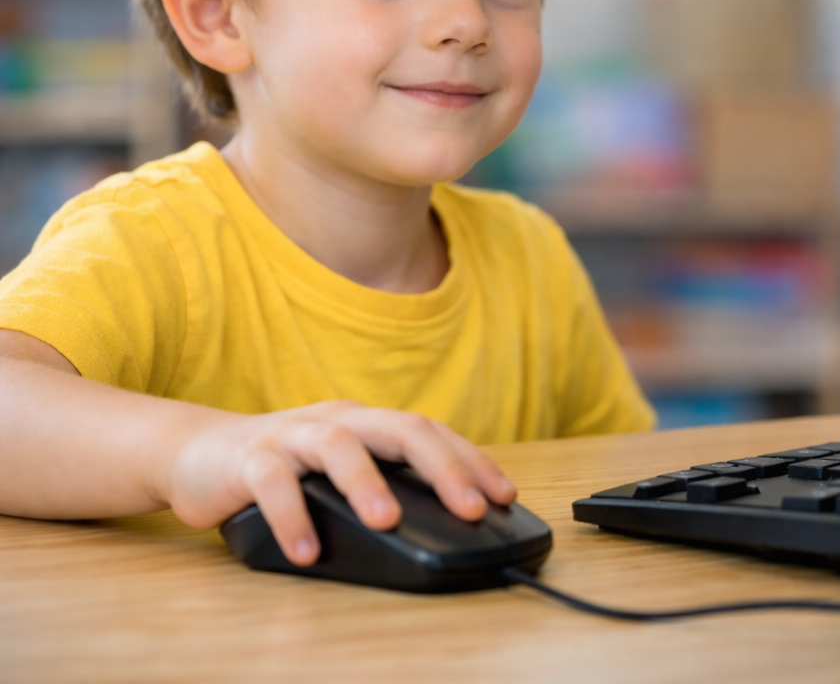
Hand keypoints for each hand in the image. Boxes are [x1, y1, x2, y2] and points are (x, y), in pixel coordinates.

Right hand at [164, 401, 516, 566]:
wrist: (199, 452)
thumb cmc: (286, 466)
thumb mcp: (342, 468)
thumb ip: (384, 483)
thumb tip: (447, 525)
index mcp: (366, 422)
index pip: (430, 432)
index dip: (471, 460)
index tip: (505, 495)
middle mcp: (337, 420)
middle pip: (398, 429)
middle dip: (442, 467)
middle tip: (472, 508)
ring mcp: (293, 435)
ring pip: (337, 447)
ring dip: (366, 483)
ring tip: (388, 522)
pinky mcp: (250, 458)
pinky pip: (273, 483)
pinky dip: (291, 517)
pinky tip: (306, 553)